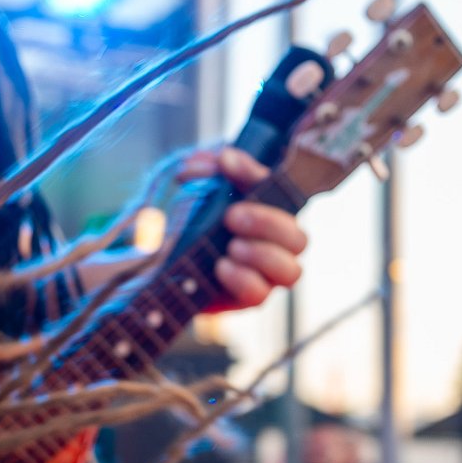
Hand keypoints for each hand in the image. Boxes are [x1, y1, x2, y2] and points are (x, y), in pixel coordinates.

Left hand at [181, 147, 306, 311]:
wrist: (163, 264)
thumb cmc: (188, 222)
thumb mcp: (193, 191)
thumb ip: (201, 175)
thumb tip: (198, 166)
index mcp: (270, 212)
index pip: (281, 190)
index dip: (256, 174)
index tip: (226, 163)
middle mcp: (276, 245)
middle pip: (298, 238)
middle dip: (267, 223)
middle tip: (231, 216)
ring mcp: (265, 276)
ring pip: (291, 272)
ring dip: (262, 255)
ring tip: (231, 246)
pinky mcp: (246, 299)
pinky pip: (259, 296)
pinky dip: (243, 279)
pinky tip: (221, 266)